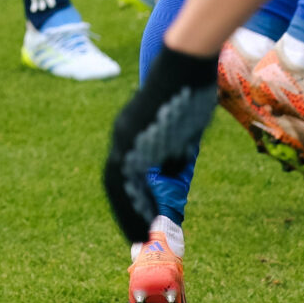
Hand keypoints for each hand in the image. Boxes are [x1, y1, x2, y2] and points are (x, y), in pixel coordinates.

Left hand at [102, 45, 220, 244]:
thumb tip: (172, 172)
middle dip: (125, 213)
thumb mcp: (181, 130)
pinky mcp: (132, 136)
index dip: (130, 200)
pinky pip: (127, 177)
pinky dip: (134, 200)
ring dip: (128, 213)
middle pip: (114, 183)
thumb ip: (172, 151)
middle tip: (136, 239)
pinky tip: (146, 218)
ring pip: (117, 184)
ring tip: (140, 238)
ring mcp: (124, 135)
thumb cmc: (189, 91)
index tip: (140, 222)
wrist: (186, 63)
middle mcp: (122, 136)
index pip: (122, 175)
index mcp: (131, 134)